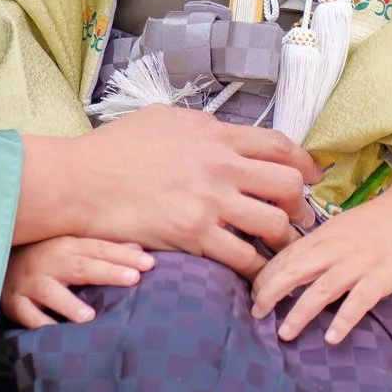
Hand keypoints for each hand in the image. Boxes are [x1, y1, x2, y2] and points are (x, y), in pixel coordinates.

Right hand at [1, 237, 153, 329]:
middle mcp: (50, 261)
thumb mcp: (72, 248)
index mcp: (67, 246)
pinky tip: (53, 332)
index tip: (149, 264)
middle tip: (132, 279)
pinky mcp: (15, 302)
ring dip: (69, 304)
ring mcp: (30, 283)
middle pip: (82, 266)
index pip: (100, 249)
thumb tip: (139, 249)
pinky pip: (27, 315)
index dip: (124, 255)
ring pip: (50, 292)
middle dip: (107, 272)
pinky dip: (39, 324)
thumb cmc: (45, 257)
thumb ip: (104, 250)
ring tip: (89, 316)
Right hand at [15, 108, 321, 280]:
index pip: (279, 145)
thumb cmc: (114, 148)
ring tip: (281, 248)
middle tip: (296, 217)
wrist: (80, 181)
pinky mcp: (194, 236)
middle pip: (288, 184)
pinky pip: (244, 258)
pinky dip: (257, 268)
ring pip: (274, 224)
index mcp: (215, 134)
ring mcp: (209, 202)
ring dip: (284, 239)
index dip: (304, 163)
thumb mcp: (163, 118)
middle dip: (300, 203)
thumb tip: (224, 133)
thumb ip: (201, 125)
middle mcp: (220, 166)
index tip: (311, 176)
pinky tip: (256, 272)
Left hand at [249, 154, 391, 343]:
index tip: (251, 295)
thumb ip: (317, 247)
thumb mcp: (339, 229)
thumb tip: (291, 268)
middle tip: (255, 314)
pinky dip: (344, 320)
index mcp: (322, 237)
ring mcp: (357, 265)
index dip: (265, 276)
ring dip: (300, 312)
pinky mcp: (381, 279)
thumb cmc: (374, 222)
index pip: (285, 257)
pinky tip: (332, 338)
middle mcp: (334, 250)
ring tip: (284, 333)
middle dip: (270, 293)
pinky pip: (359, 302)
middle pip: (294, 271)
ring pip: (321, 289)